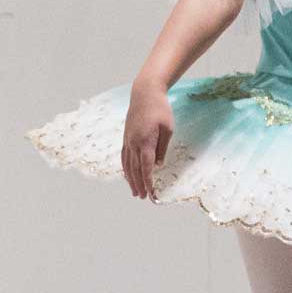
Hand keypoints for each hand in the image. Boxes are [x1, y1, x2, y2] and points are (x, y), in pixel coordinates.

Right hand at [121, 84, 173, 200]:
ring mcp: (127, 140)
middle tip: (142, 197)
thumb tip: (158, 165)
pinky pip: (124, 157)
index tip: (151, 194)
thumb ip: (162, 148)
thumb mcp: (168, 129)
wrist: (144, 94)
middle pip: (135, 169)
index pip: (146, 167)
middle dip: (139, 184)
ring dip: (130, 179)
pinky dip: (125, 168)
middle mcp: (133, 143)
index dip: (148, 182)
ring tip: (134, 191)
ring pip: (127, 165)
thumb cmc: (160, 110)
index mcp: (145, 142)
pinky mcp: (126, 137)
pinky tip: (127, 174)